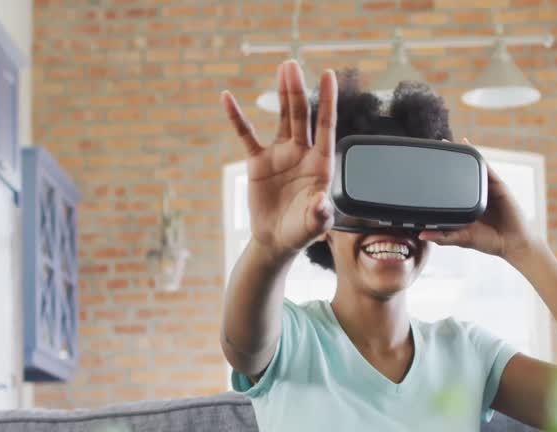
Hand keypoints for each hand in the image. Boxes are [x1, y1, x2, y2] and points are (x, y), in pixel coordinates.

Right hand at [221, 62, 336, 260]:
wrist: (276, 241)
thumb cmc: (299, 232)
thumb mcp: (312, 225)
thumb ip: (320, 215)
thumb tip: (323, 203)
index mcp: (320, 164)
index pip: (325, 127)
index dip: (327, 101)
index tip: (329, 75)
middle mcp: (302, 153)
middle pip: (302, 116)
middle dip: (297, 90)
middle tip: (292, 65)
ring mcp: (280, 154)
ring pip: (283, 117)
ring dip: (283, 94)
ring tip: (283, 68)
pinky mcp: (258, 161)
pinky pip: (246, 135)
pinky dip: (236, 117)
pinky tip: (227, 98)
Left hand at [417, 145, 541, 264]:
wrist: (512, 243)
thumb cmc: (490, 242)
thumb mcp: (462, 238)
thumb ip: (443, 236)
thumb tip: (421, 235)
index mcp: (466, 206)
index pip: (450, 189)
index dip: (439, 179)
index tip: (423, 170)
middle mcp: (476, 195)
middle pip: (460, 174)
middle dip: (448, 161)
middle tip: (432, 150)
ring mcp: (487, 188)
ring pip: (471, 168)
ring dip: (460, 154)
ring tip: (444, 143)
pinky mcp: (497, 185)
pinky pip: (485, 167)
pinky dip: (476, 155)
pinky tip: (466, 144)